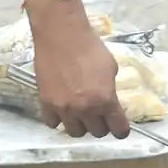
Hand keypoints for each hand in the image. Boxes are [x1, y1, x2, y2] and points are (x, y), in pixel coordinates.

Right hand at [32, 15, 129, 139]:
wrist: (60, 34)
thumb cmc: (89, 46)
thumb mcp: (110, 68)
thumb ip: (110, 89)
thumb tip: (108, 98)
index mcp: (106, 100)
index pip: (119, 130)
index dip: (120, 129)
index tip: (118, 125)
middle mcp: (85, 109)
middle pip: (97, 132)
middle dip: (100, 124)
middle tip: (98, 114)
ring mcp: (64, 108)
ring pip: (75, 132)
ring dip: (80, 124)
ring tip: (79, 113)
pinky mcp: (46, 102)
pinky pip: (53, 123)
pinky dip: (58, 119)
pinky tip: (61, 108)